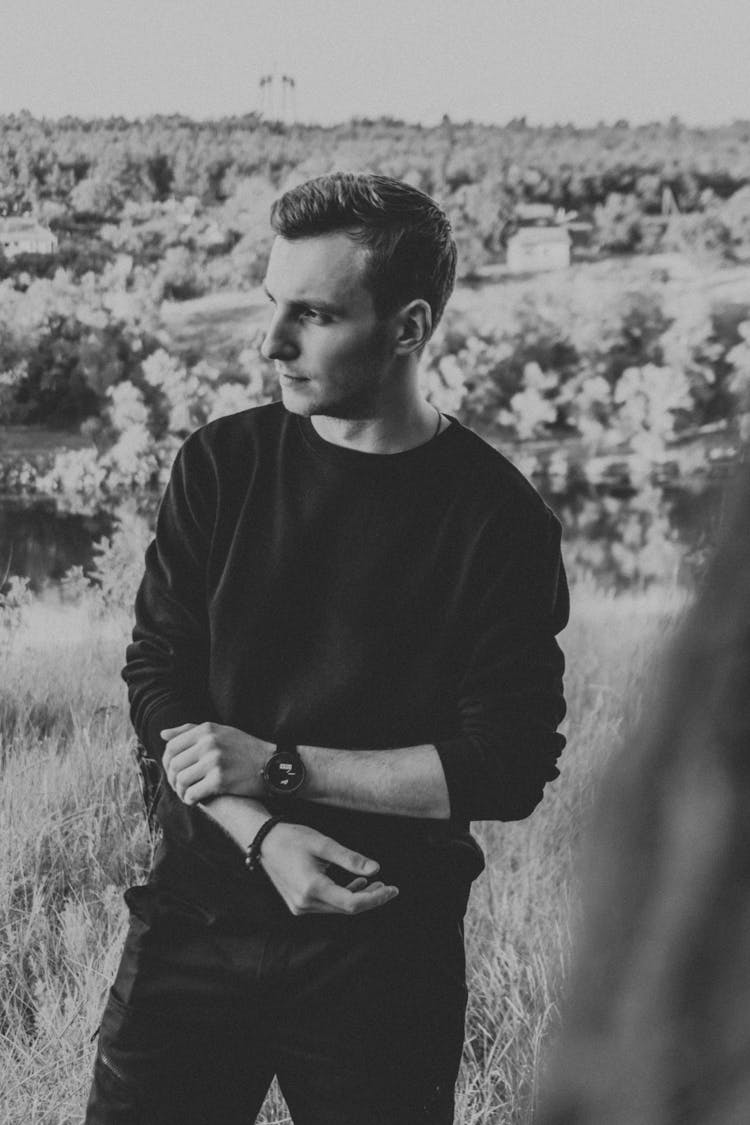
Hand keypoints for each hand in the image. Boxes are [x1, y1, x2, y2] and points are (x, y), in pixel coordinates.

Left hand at [162, 722, 272, 802]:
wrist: (271, 765)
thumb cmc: (244, 748)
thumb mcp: (220, 731)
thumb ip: (190, 730)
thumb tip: (162, 734)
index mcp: (206, 730)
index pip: (171, 747)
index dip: (167, 762)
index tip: (174, 771)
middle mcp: (208, 743)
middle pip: (174, 765)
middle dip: (173, 779)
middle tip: (180, 786)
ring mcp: (214, 762)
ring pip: (181, 780)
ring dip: (181, 791)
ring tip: (187, 794)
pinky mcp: (220, 780)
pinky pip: (192, 794)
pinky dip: (190, 799)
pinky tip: (195, 800)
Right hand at [259, 822, 398, 915]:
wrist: (263, 841)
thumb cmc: (292, 838)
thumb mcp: (324, 844)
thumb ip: (351, 859)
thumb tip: (377, 870)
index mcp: (312, 888)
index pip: (352, 903)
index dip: (376, 898)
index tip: (393, 889)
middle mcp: (305, 903)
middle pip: (347, 908)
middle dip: (370, 898)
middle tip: (388, 886)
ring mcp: (300, 906)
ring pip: (337, 908)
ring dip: (357, 897)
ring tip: (375, 883)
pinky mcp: (298, 904)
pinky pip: (327, 905)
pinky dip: (343, 896)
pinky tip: (356, 884)